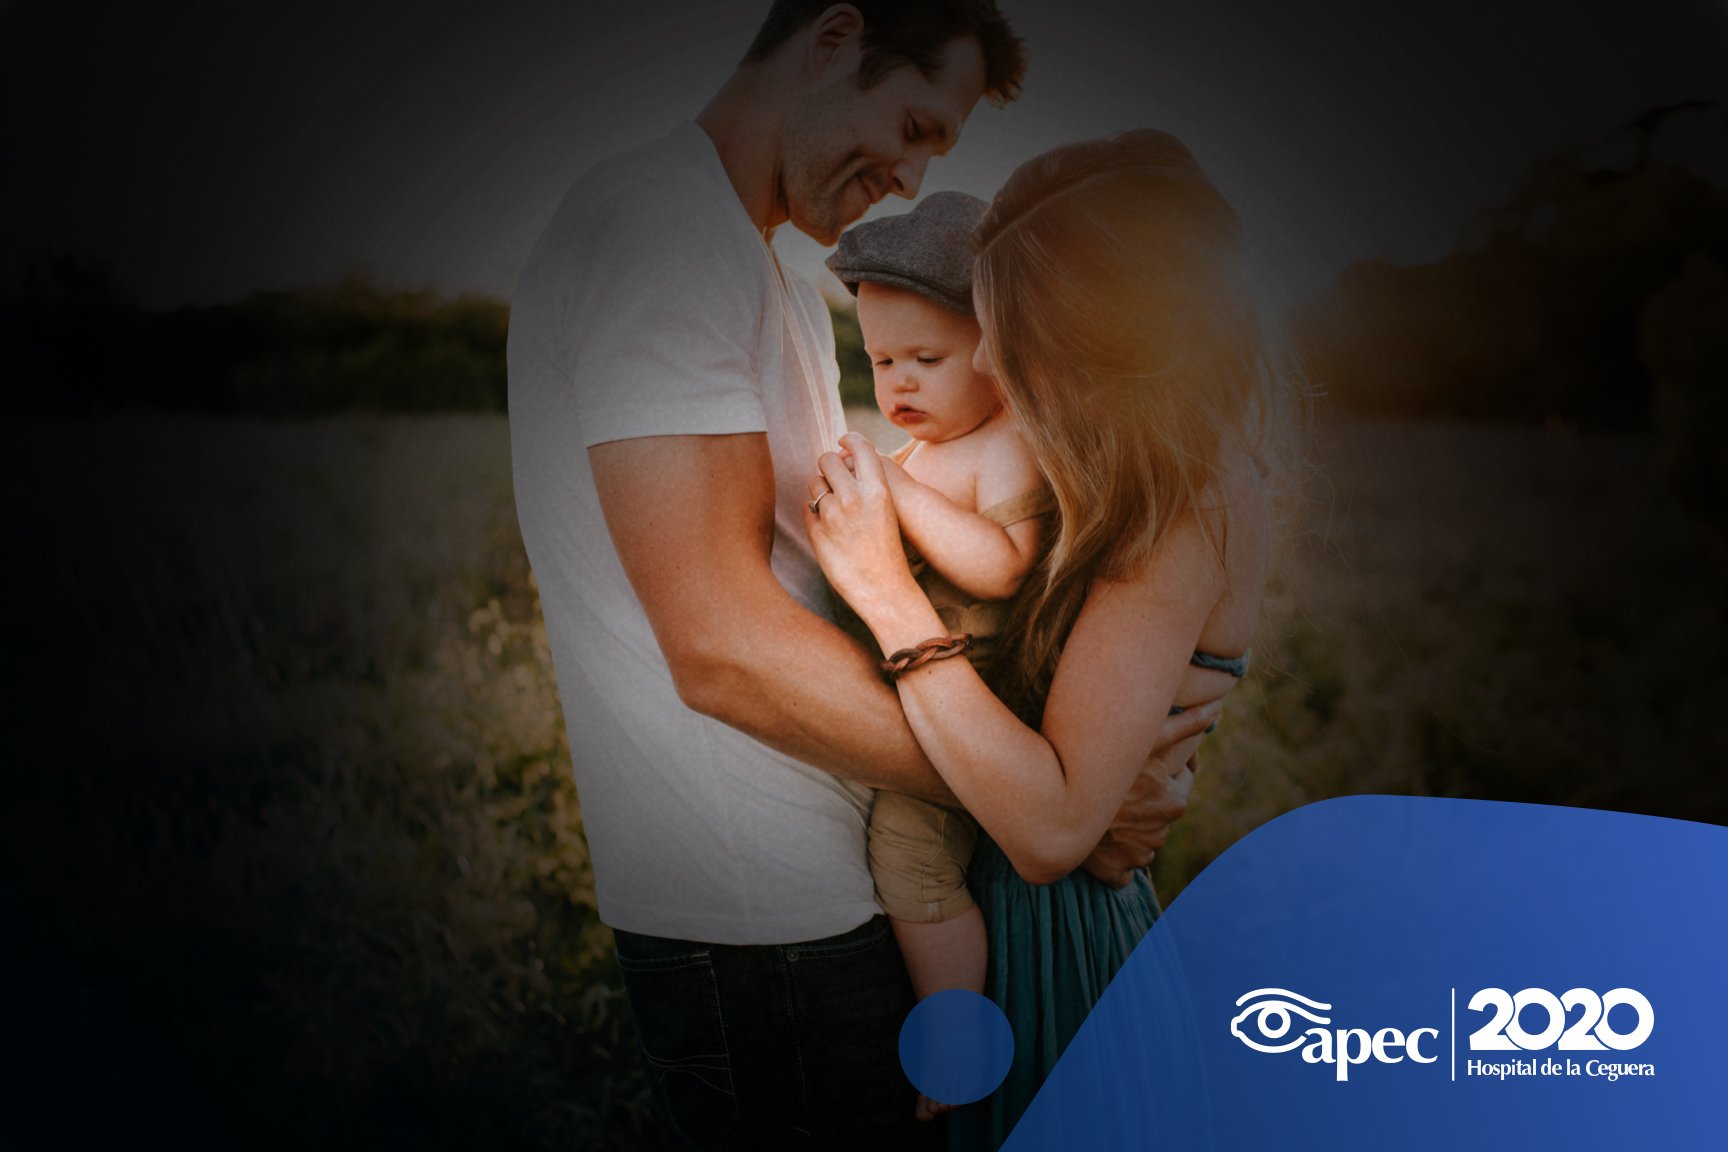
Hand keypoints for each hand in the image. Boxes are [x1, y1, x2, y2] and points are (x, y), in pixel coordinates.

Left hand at [805, 433, 918, 614]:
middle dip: (828, 465)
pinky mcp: (816, 532)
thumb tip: (842, 456)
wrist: (884, 588)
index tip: (843, 441)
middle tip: (833, 476)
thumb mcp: (887, 509)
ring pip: (814, 483)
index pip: (860, 447)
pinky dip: (815, 514)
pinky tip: (830, 528)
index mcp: (877, 490)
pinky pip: (807, 509)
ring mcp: (832, 515)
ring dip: (820, 490)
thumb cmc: (888, 548)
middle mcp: (853, 498)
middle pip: (827, 459)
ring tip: (834, 507)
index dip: (850, 440)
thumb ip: (867, 483)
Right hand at [1080, 700, 1219, 887]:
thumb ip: (1186, 724)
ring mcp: (1137, 854)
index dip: (1168, 769)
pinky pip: (1122, 867)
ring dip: (1132, 828)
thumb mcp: (1150, 738)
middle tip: (1123, 783)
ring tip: (1110, 808)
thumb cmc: (1108, 764)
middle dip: (1148, 799)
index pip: (1182, 782)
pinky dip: (1116, 857)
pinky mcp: (1114, 871)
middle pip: (1160, 811)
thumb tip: (1216, 710)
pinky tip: (1103, 840)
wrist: (1061, 802)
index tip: (1149, 762)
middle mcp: (1160, 832)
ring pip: (1143, 839)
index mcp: (1173, 802)